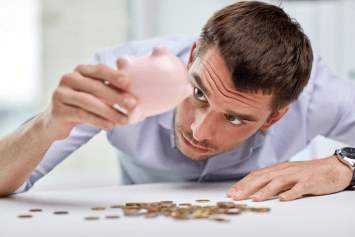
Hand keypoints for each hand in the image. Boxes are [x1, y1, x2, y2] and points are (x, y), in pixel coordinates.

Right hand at [40, 64, 138, 140]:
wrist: (56, 121)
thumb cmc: (83, 104)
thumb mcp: (97, 94)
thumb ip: (112, 88)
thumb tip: (135, 89)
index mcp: (81, 71)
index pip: (100, 70)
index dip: (115, 75)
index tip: (130, 83)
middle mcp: (69, 78)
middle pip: (96, 87)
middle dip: (117, 96)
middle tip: (133, 105)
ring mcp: (61, 93)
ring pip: (89, 102)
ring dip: (110, 112)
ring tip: (125, 120)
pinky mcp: (58, 110)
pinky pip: (81, 115)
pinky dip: (98, 121)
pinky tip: (110, 125)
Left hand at [226, 155, 352, 201]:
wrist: (331, 168)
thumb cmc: (306, 173)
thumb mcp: (286, 174)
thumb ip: (271, 180)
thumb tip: (253, 188)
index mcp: (277, 169)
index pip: (255, 175)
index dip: (242, 184)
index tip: (231, 193)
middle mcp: (284, 170)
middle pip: (262, 178)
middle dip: (247, 187)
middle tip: (236, 197)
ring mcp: (297, 175)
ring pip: (278, 182)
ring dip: (266, 191)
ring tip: (255, 199)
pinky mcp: (310, 181)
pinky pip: (300, 188)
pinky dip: (291, 193)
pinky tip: (283, 199)